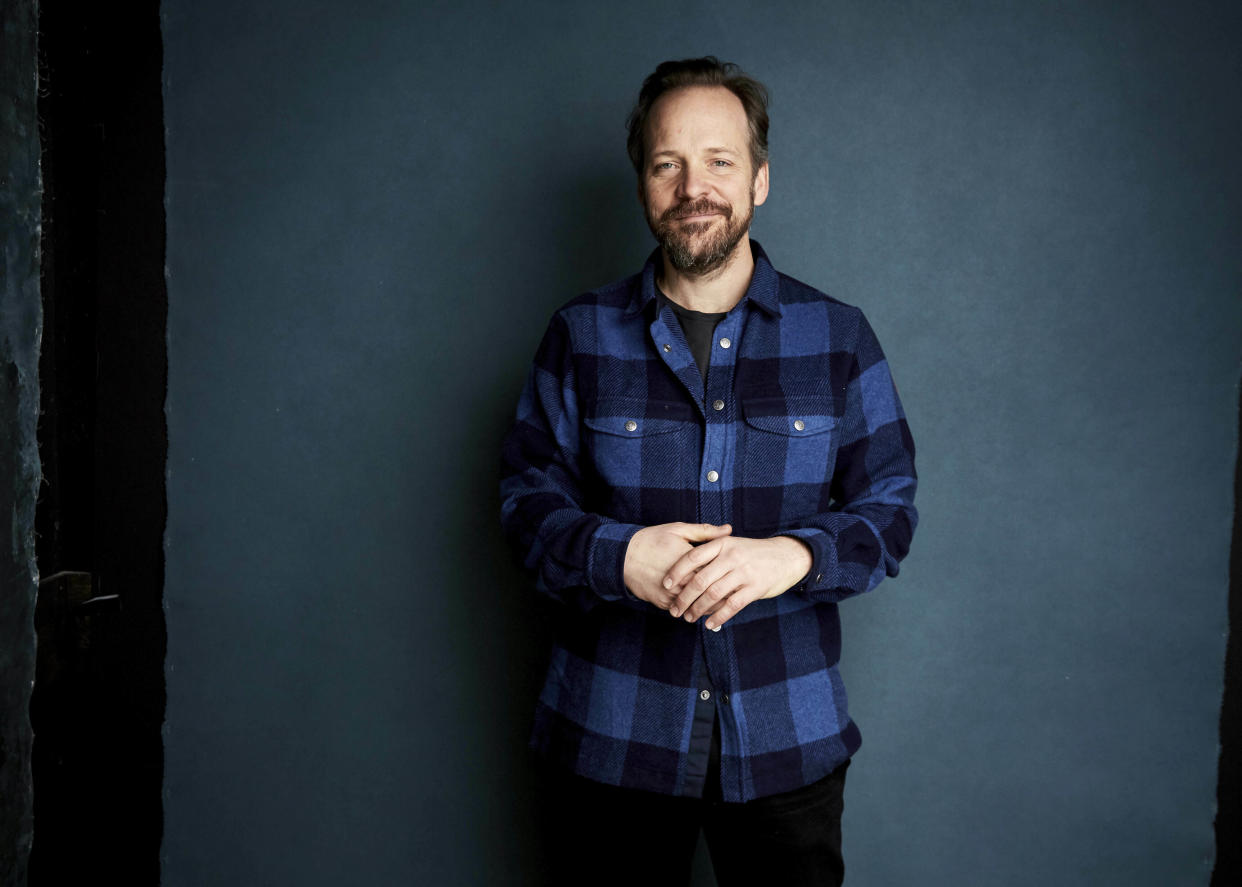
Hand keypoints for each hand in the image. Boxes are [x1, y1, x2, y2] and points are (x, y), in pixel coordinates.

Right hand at [623, 522, 732, 609]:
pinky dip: (694, 611)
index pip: (717, 573)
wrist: (623, 556)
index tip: (742, 578)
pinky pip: (683, 611)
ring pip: (698, 606)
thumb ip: (705, 531)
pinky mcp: (663, 603)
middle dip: (725, 596)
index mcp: (689, 561)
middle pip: (710, 593)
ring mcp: (672, 594)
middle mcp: (682, 580)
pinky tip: (704, 610)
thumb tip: (729, 530)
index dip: (730, 577)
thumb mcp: (678, 530)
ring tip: (725, 606)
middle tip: (739, 595)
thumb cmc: (652, 539)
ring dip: (711, 608)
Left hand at [663, 535, 812, 629]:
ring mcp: (744, 572)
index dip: (676, 572)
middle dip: (684, 597)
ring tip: (689, 618)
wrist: (786, 556)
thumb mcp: (732, 544)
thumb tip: (684, 569)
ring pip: (713, 594)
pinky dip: (719, 616)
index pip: (692, 557)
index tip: (665, 585)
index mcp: (722, 544)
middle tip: (675, 610)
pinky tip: (710, 624)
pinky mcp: (755, 587)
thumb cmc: (752, 553)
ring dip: (698, 609)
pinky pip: (732, 605)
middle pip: (700, 579)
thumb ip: (711, 552)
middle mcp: (731, 556)